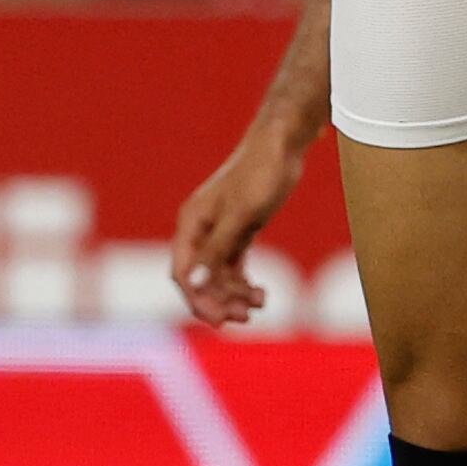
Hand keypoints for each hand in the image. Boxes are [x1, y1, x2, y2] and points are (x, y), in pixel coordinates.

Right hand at [171, 119, 310, 328]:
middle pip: (200, 278)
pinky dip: (243, 282)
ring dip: (234, 294)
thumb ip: (217, 249)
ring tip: (260, 303)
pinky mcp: (238, 230)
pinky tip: (260, 293)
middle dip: (219, 300)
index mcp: (192, 224)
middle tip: (245, 317)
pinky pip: (233, 266)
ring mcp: (219, 231)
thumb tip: (194, 284)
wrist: (282, 145)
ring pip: (218, 275)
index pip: (184, 273)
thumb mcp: (241, 215)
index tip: (220, 320)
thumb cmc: (260, 175)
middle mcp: (200, 229)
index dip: (198, 300)